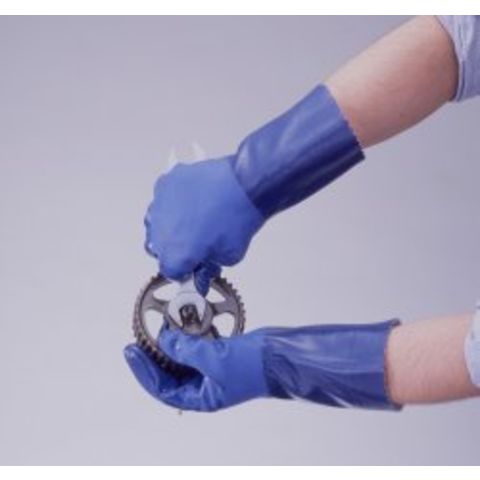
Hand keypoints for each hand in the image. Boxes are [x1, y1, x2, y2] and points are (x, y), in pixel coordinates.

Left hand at [124, 320, 400, 411]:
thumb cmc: (253, 367)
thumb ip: (185, 349)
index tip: (131, 351)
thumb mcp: (214, 358)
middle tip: (138, 339)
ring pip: (182, 358)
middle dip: (154, 356)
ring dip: (170, 344)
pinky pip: (197, 345)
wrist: (280, 356)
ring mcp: (213, 368)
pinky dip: (188, 336)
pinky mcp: (220, 352)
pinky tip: (180, 324)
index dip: (144, 372)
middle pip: (169, 373)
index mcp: (202, 397)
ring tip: (157, 328)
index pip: (163, 389)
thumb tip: (164, 338)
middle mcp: (205, 385)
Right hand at [144, 157, 263, 285]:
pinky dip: (174, 203)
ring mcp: (160, 205)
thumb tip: (203, 272)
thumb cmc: (238, 216)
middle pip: (159, 248)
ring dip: (170, 225)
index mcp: (175, 254)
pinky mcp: (165, 184)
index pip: (170, 271)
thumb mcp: (229, 256)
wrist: (244, 184)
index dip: (184, 270)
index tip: (193, 267)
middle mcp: (160, 231)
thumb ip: (208, 268)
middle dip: (175, 249)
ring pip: (157, 222)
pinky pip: (164, 198)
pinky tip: (193, 203)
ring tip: (193, 221)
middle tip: (196, 244)